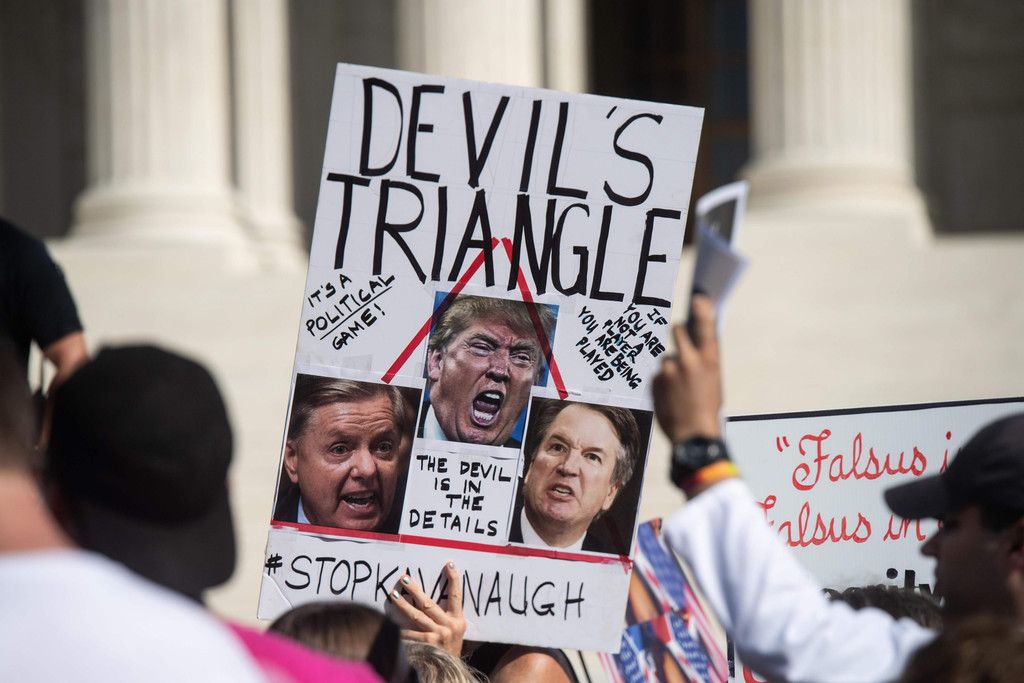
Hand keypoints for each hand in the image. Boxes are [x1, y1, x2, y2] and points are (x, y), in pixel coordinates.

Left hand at [389, 561, 464, 656]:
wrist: (448, 671)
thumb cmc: (449, 648)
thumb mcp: (455, 632)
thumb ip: (447, 616)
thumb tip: (428, 597)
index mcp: (458, 620)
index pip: (457, 595)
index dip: (454, 579)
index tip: (448, 564)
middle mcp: (449, 626)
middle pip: (429, 603)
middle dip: (415, 590)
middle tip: (405, 578)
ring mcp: (437, 636)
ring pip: (416, 615)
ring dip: (403, 604)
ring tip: (393, 594)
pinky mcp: (426, 645)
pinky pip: (409, 632)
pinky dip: (399, 627)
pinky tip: (389, 620)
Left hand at [652, 294, 721, 442]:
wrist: (694, 435)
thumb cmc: (708, 409)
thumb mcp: (714, 380)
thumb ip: (703, 360)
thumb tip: (694, 343)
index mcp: (710, 359)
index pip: (705, 325)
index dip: (701, 309)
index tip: (698, 297)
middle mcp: (688, 360)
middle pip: (676, 330)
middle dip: (678, 333)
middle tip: (680, 339)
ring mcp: (669, 370)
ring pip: (667, 358)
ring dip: (671, 367)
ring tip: (680, 388)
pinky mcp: (655, 380)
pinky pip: (658, 374)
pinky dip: (663, 382)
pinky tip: (672, 396)